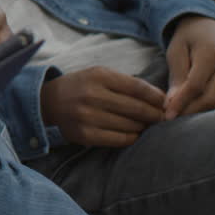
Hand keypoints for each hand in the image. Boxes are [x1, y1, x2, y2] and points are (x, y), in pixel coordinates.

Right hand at [40, 66, 164, 146]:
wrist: (49, 102)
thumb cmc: (82, 86)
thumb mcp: (99, 74)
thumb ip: (127, 83)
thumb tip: (160, 99)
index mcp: (98, 76)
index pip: (137, 87)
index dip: (156, 97)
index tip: (165, 102)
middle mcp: (92, 95)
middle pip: (136, 108)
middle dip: (154, 114)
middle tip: (162, 117)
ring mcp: (87, 116)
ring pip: (130, 125)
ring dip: (143, 126)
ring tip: (146, 125)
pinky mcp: (85, 134)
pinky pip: (119, 139)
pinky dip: (132, 137)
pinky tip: (133, 133)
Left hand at [164, 15, 214, 119]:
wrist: (212, 27)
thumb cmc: (189, 38)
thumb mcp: (176, 51)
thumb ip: (176, 76)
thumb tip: (171, 104)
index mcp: (213, 52)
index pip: (196, 86)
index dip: (181, 103)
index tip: (167, 115)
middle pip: (211, 98)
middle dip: (190, 111)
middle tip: (172, 119)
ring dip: (201, 114)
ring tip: (182, 117)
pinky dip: (213, 111)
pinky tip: (197, 112)